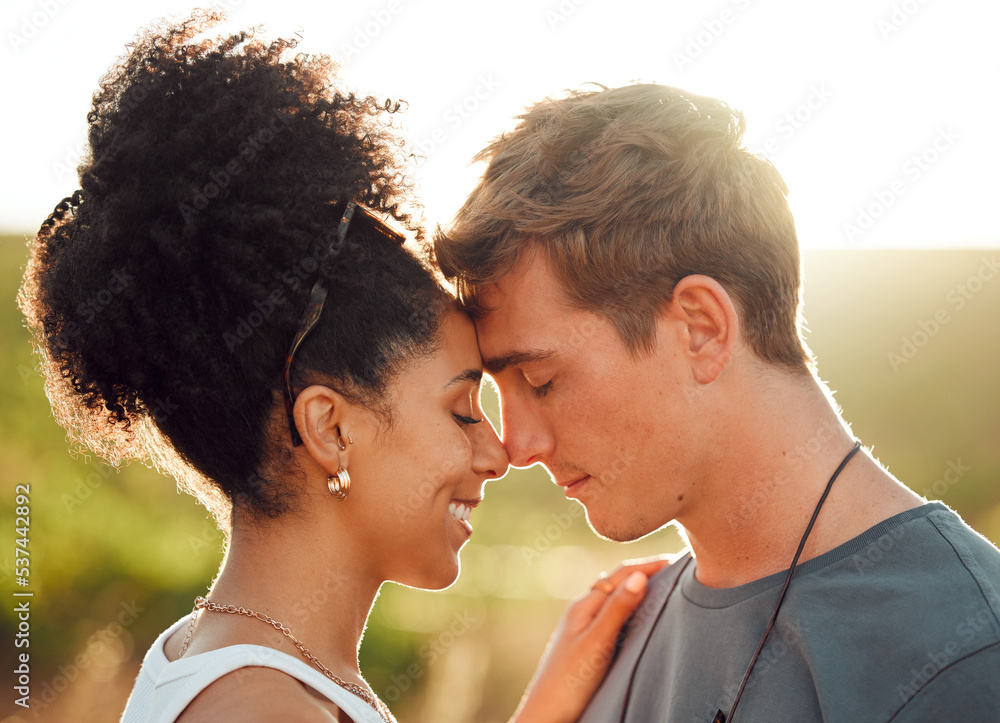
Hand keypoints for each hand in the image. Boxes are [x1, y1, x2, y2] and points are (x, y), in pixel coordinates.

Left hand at [509, 556, 674, 722]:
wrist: (546, 715)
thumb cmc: (568, 681)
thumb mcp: (597, 643)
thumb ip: (618, 609)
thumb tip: (640, 576)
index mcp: (585, 605)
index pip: (622, 574)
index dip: (650, 565)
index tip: (680, 559)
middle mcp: (583, 611)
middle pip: (619, 582)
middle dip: (646, 573)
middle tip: (677, 569)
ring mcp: (583, 627)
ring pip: (616, 599)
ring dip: (638, 589)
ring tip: (665, 586)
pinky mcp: (587, 644)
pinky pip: (613, 616)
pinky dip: (631, 609)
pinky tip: (641, 618)